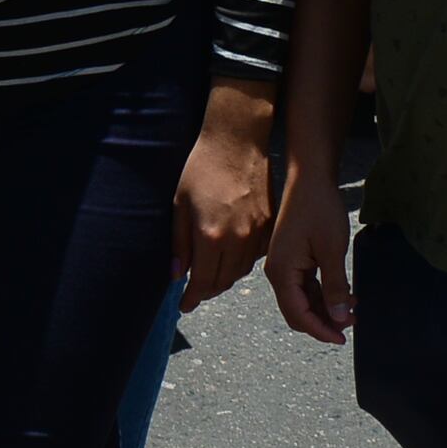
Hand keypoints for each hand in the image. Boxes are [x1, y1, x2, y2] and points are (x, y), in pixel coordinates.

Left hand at [174, 88, 279, 302]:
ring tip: (212, 277)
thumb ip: (179, 243)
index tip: (185, 305)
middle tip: (196, 292)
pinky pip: (255, 256)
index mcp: (210, 236)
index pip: (202, 281)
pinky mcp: (269, 224)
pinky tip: (232, 258)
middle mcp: (237, 240)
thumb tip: (177, 275)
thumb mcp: (180, 204)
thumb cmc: (202, 168)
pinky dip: (242, 263)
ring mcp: (256, 233)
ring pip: (241, 271)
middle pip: (223, 281)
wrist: (237, 142)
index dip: (192, 297)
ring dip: (225, 279)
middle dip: (207, 290)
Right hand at [263, 168, 356, 342]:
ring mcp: (284, 265)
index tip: (342, 339)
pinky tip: (344, 294)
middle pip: (297, 311)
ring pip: (303, 300)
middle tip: (351, 325)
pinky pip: (306, 286)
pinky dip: (323, 294)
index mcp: (282, 272)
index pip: (298, 314)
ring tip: (353, 310)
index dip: (320, 330)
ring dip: (325, 309)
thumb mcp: (332, 250)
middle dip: (323, 322)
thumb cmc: (320, 209)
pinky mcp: (293, 258)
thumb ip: (335, 287)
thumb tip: (339, 318)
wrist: (310, 178)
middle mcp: (278, 272)